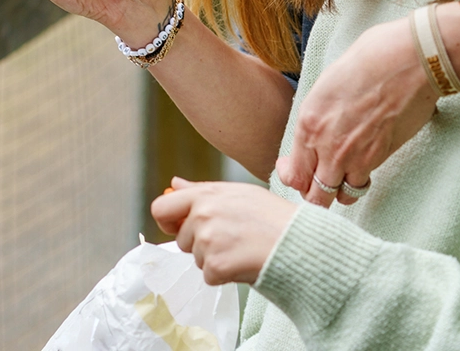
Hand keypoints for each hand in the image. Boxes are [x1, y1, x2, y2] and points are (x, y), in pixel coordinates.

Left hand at [150, 178, 296, 285]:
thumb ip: (201, 190)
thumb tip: (174, 184)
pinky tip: (244, 263)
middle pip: (182, 240)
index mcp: (204, 195)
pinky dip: (224, 276)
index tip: (179, 228)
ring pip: (197, 259)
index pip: (161, 209)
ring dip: (215, 260)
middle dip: (199, 244)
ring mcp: (207, 240)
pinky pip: (209, 276)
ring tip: (242, 249)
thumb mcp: (236, 193)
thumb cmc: (271, 216)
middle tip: (228, 241)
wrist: (298, 242)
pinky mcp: (216, 265)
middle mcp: (201, 215)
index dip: (168, 222)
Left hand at [276, 17, 437, 207]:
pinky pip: (361, 186)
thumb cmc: (366, 62)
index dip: (292, 177)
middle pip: (313, 195)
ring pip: (338, 197)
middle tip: (317, 181)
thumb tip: (317, 131)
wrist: (404, 62)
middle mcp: (325, 145)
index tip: (296, 169)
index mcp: (308, 122)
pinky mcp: (379, 159)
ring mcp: (353, 156)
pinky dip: (358, 185)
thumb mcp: (326, 86)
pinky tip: (360, 172)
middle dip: (312, 193)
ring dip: (337, 191)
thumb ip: (317, 116)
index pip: (292, 173)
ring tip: (340, 179)